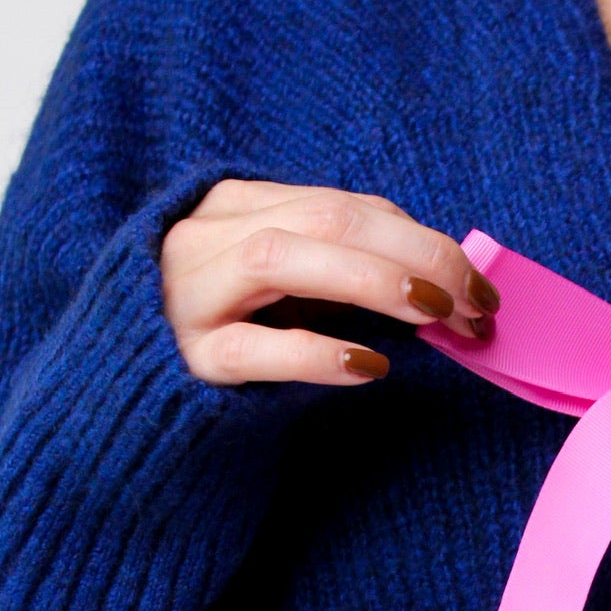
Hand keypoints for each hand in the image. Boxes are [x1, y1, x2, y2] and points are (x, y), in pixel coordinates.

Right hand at [159, 180, 498, 385]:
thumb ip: (343, 270)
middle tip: (474, 304)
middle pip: (326, 221)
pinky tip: (369, 364)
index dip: (422, 240)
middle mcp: (206, 237)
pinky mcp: (186, 360)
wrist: (131, 404)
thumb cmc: (226, 340)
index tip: (479, 285)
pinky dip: (316, 352)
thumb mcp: (284, 292)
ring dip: (373, 281)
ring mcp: (189, 295)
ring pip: (283, 259)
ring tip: (434, 315)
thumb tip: (443, 280)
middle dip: (415, 257)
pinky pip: (252, 348)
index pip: (345, 206)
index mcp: (235, 207)